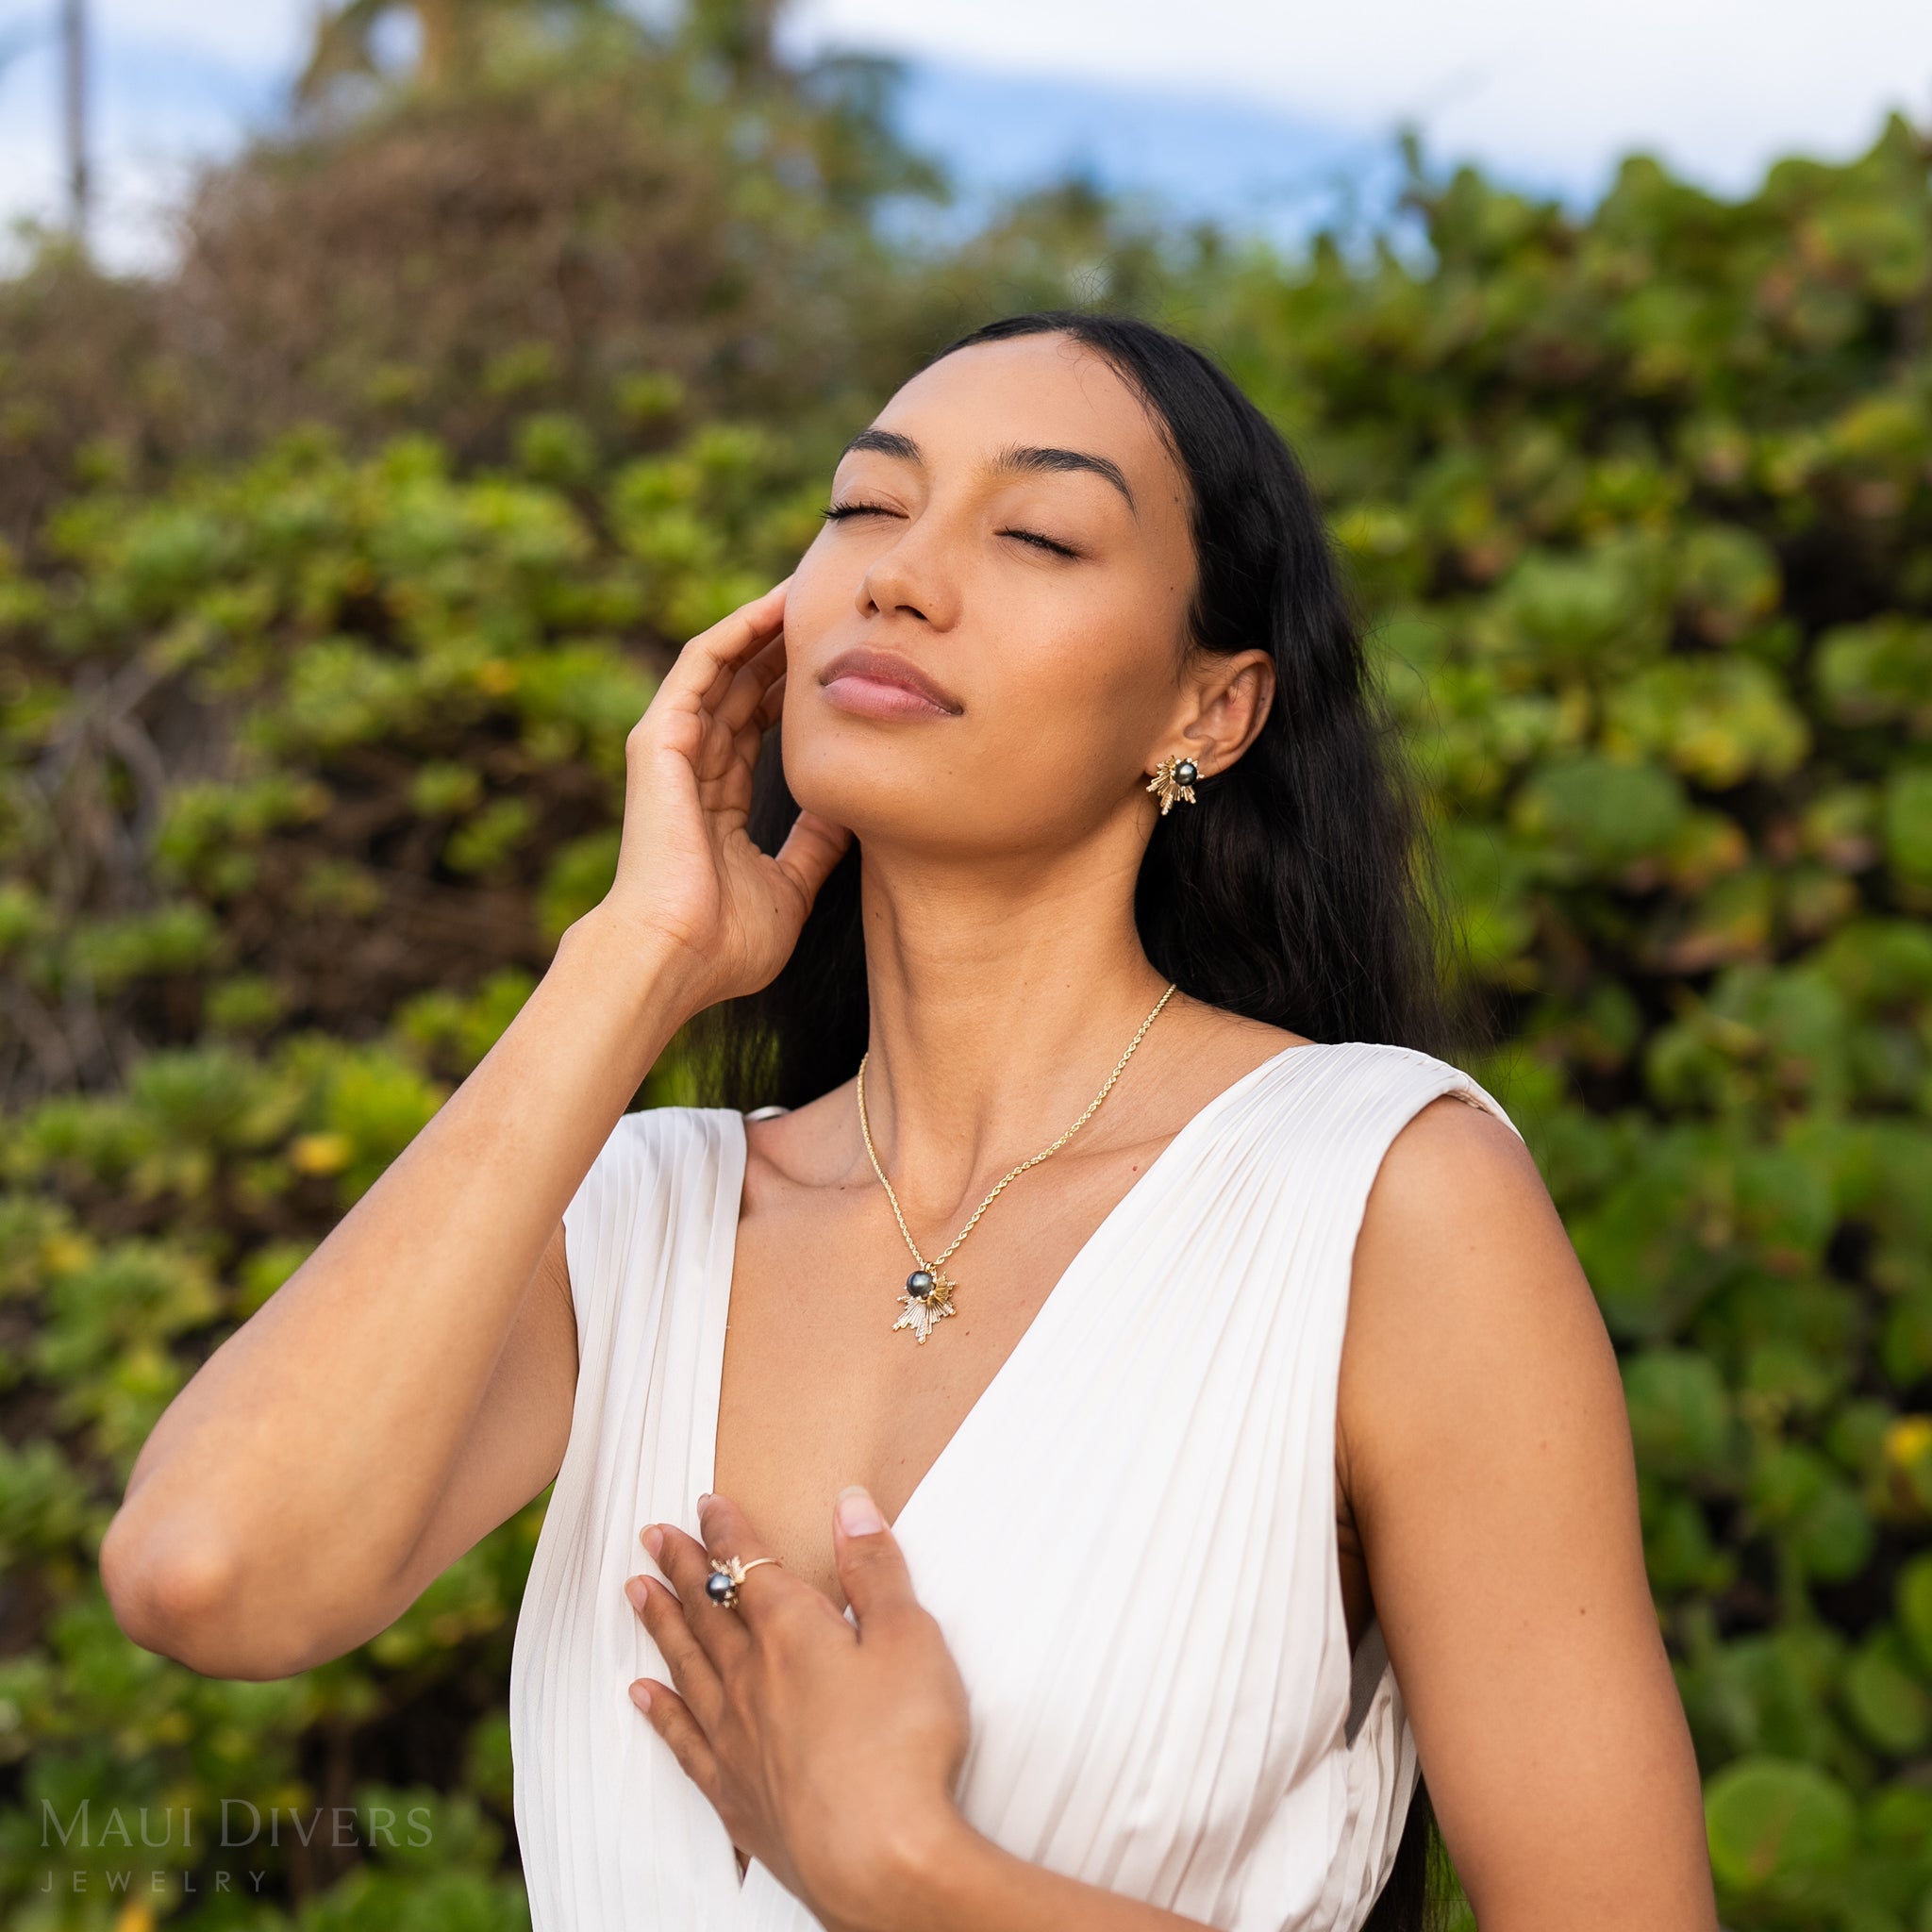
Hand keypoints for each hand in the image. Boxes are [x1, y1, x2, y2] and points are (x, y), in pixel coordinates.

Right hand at [595, 579, 851, 1009]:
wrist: (674, 955)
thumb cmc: (725, 942)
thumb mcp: (791, 887)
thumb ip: (816, 847)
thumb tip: (852, 812)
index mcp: (714, 806)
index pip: (753, 732)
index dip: (792, 697)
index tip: (839, 669)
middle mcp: (690, 771)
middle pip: (740, 692)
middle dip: (782, 652)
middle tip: (834, 616)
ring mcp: (672, 751)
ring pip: (724, 668)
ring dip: (766, 629)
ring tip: (811, 592)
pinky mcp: (661, 737)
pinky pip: (703, 664)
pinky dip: (739, 631)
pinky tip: (777, 605)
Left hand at [625, 1488, 971, 1921]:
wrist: (879, 1860)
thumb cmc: (903, 1744)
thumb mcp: (909, 1637)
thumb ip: (875, 1569)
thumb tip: (848, 1505)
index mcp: (792, 1632)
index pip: (749, 1566)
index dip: (728, 1530)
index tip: (706, 1503)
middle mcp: (751, 1678)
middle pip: (707, 1609)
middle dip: (681, 1566)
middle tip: (651, 1535)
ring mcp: (737, 1739)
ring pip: (687, 1666)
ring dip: (661, 1624)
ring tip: (636, 1592)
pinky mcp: (736, 1795)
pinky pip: (685, 1740)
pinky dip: (662, 1713)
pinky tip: (643, 1697)